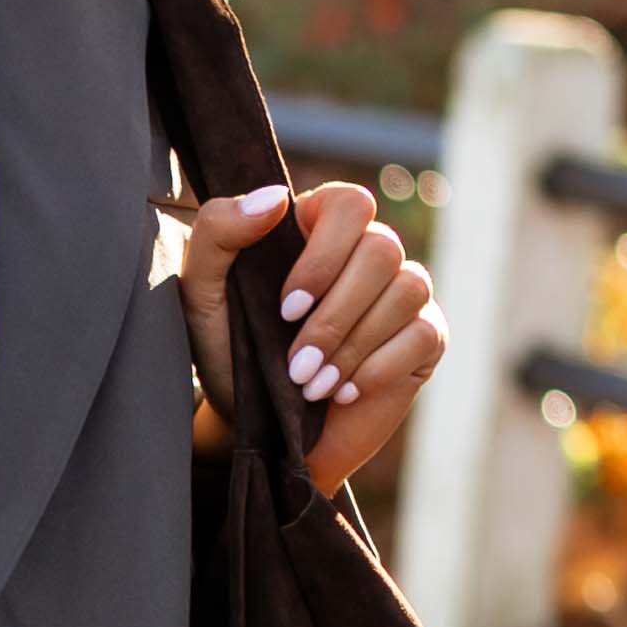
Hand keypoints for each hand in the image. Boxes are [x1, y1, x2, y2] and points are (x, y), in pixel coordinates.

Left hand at [179, 179, 444, 501]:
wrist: (257, 427)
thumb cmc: (228, 353)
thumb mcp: (203, 295)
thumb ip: (219, 232)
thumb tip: (275, 198)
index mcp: (316, 227)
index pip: (349, 204)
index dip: (324, 255)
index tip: (286, 308)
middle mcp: (366, 251)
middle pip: (382, 248)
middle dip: (335, 317)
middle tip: (295, 366)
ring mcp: (401, 291)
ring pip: (407, 289)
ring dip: (353, 347)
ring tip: (313, 386)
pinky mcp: (424, 336)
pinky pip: (423, 333)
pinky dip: (377, 369)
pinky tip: (344, 392)